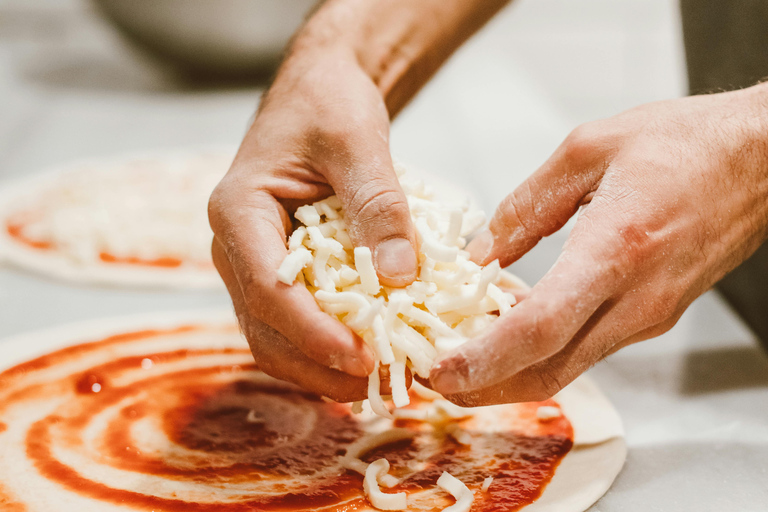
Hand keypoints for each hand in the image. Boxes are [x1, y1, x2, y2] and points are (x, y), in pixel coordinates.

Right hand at [208, 48, 417, 401]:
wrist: (317, 95)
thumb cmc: (328, 105)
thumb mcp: (357, 142)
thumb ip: (378, 204)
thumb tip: (400, 277)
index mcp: (238, 211)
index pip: (266, 287)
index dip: (312, 331)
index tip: (362, 357)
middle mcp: (235, 247)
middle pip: (265, 327)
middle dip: (319, 364)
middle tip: (380, 380)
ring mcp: (253, 266)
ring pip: (275, 337)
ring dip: (322, 367)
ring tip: (379, 378)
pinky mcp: (279, 274)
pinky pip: (294, 324)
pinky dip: (327, 347)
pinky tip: (368, 354)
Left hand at [430, 84, 767, 404]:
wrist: (763, 158)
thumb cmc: (686, 143)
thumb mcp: (589, 150)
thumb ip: (526, 206)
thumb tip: (480, 253)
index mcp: (616, 248)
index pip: (540, 328)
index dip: (484, 359)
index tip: (442, 371)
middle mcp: (637, 297)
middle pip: (549, 371)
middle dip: (485, 387)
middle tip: (437, 380)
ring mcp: (649, 314)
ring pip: (568, 367)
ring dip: (509, 375)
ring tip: (461, 361)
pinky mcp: (654, 315)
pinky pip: (588, 348)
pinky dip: (541, 353)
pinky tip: (510, 335)